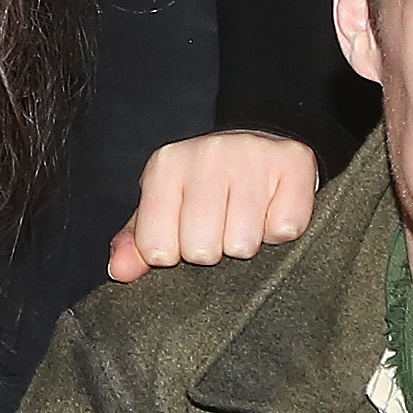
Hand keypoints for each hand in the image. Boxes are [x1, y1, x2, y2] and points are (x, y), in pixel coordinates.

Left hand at [107, 130, 319, 281]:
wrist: (260, 142)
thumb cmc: (205, 186)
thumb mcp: (165, 207)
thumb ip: (137, 242)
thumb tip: (119, 271)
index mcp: (165, 167)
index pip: (156, 248)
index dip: (173, 254)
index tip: (184, 238)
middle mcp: (205, 155)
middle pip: (202, 250)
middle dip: (214, 250)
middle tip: (220, 228)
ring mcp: (250, 156)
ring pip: (244, 244)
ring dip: (248, 242)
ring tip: (246, 219)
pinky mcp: (293, 162)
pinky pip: (286, 229)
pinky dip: (280, 230)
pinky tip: (271, 209)